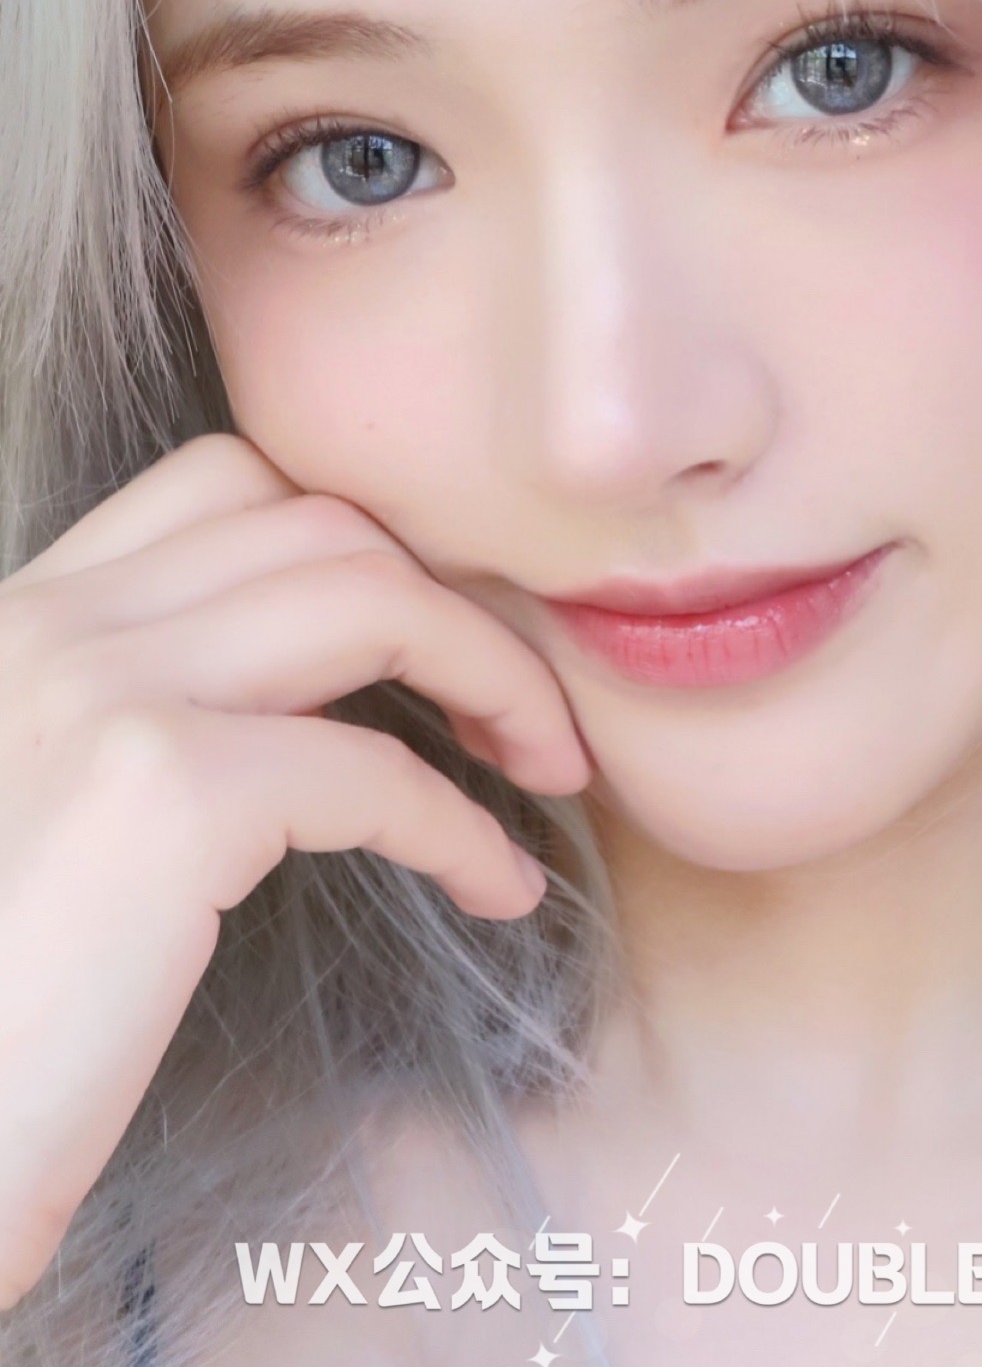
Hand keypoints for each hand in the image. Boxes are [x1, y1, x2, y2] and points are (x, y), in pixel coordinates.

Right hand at [0, 432, 589, 1307]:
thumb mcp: (48, 798)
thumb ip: (141, 718)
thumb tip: (303, 706)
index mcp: (26, 615)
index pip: (230, 481)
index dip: (366, 543)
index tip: (432, 635)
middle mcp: (53, 622)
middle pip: (326, 528)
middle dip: (455, 602)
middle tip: (516, 708)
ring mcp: (103, 692)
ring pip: (374, 601)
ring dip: (496, 674)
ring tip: (545, 764)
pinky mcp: (162, 794)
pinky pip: (380, 771)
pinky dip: (467, 826)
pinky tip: (498, 885)